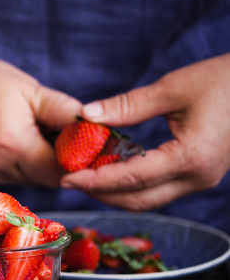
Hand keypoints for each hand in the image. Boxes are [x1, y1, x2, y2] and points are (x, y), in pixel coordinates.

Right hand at [0, 49, 81, 187]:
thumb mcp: (31, 90)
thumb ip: (66, 113)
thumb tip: (99, 131)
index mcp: (13, 143)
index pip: (61, 169)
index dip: (73, 159)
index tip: (77, 145)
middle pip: (42, 179)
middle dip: (52, 161)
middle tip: (46, 134)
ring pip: (22, 181)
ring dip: (28, 165)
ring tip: (18, 134)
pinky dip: (6, 167)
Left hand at [61, 53, 229, 209]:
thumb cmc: (225, 80)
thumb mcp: (172, 88)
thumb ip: (127, 106)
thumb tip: (86, 114)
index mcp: (191, 158)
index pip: (131, 179)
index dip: (94, 181)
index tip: (66, 178)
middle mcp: (197, 178)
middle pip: (137, 200)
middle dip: (100, 192)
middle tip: (69, 178)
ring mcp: (202, 180)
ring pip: (148, 199)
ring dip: (114, 191)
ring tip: (85, 174)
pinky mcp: (201, 174)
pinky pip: (159, 189)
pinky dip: (132, 184)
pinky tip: (111, 168)